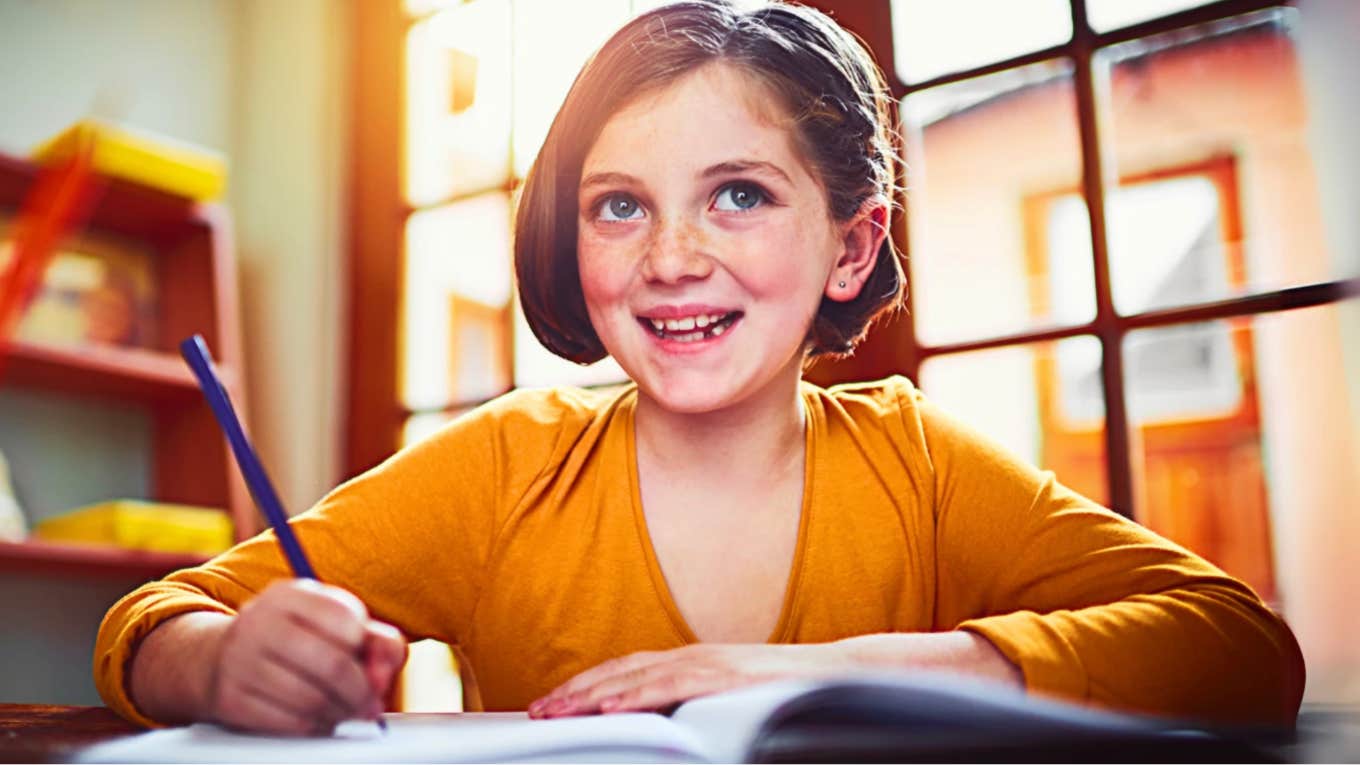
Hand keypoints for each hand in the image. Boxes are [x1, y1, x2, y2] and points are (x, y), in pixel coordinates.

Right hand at [204, 579, 406, 734]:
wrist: (222, 659)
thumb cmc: (297, 641)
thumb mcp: (337, 627)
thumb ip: (378, 642)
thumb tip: (382, 675)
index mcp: (290, 594)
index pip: (346, 619)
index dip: (366, 647)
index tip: (367, 661)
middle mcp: (260, 620)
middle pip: (333, 664)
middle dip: (360, 692)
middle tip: (369, 705)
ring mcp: (240, 659)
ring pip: (312, 698)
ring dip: (339, 713)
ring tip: (343, 711)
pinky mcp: (230, 698)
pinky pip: (289, 722)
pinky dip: (313, 726)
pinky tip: (316, 718)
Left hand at [527, 643, 855, 717]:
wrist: (837, 674)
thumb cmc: (784, 692)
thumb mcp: (729, 700)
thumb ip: (695, 707)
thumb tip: (662, 729)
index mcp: (691, 661)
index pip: (626, 669)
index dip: (587, 685)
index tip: (553, 702)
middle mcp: (692, 656)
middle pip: (620, 671)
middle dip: (575, 692)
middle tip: (537, 711)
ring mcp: (707, 665)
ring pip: (635, 679)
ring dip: (591, 695)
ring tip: (557, 713)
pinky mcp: (723, 678)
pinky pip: (669, 687)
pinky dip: (635, 696)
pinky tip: (609, 708)